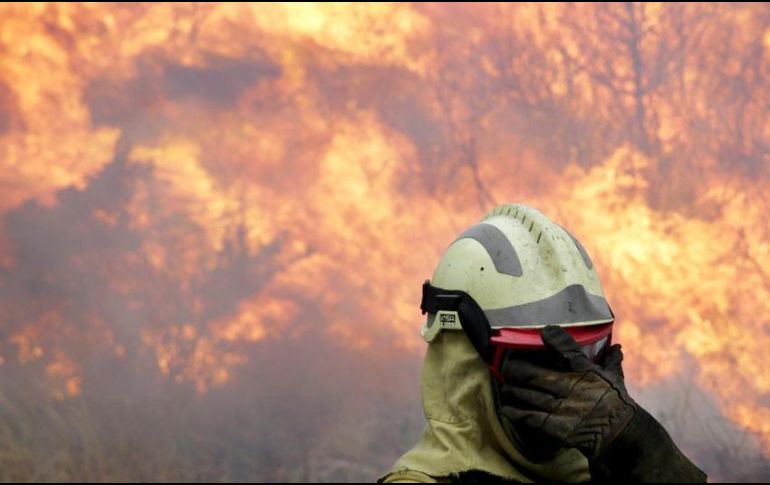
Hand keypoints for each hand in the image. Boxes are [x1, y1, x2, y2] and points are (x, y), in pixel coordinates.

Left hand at [497, 325, 637, 459]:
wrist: (622, 435)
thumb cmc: (617, 403)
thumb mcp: (615, 379)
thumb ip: (610, 361)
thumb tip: (617, 347)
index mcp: (585, 372)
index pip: (568, 350)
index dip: (554, 338)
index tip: (544, 332)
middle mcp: (571, 387)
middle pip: (533, 374)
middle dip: (514, 369)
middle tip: (506, 366)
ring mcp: (562, 408)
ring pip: (526, 395)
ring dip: (511, 391)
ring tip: (505, 388)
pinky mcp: (557, 427)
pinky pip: (529, 417)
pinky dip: (515, 412)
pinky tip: (506, 409)